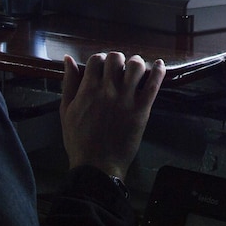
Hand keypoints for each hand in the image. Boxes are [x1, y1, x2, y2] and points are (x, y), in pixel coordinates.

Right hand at [59, 52, 165, 179]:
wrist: (97, 166)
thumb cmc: (78, 140)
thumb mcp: (66, 110)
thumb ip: (69, 83)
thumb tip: (68, 59)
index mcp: (88, 89)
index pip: (97, 59)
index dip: (100, 59)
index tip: (102, 67)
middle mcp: (108, 90)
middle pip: (117, 58)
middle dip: (117, 59)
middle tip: (119, 69)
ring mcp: (127, 99)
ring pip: (136, 66)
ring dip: (136, 63)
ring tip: (135, 70)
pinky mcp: (142, 110)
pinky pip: (154, 84)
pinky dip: (159, 71)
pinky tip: (159, 65)